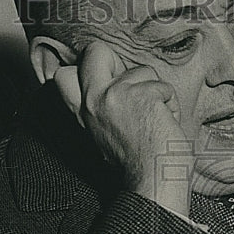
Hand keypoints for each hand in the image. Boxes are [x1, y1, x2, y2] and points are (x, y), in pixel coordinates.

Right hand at [52, 40, 194, 216]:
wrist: (153, 182)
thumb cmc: (138, 162)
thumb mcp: (105, 132)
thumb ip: (102, 106)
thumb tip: (116, 78)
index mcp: (84, 112)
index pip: (63, 74)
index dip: (85, 68)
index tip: (105, 80)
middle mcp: (94, 100)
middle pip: (95, 51)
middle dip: (116, 60)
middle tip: (129, 86)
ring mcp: (116, 95)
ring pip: (143, 70)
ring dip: (155, 92)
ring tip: (154, 118)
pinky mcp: (142, 95)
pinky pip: (163, 87)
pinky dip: (170, 104)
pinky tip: (165, 123)